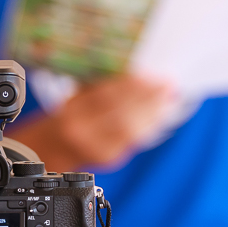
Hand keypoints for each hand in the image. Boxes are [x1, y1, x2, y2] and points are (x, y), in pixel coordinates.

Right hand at [47, 75, 176, 169]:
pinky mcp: (109, 159)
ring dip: (153, 112)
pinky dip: (150, 125)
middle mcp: (81, 131)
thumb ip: (102, 82)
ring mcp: (95, 148)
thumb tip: (137, 67)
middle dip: (148, 98)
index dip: (129, 86)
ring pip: (129, 130)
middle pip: (120, 115)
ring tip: (168, 97)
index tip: (150, 74)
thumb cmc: (74, 112)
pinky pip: (133, 141)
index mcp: (71, 110)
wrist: (59, 146)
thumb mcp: (79, 94)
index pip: (103, 97)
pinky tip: (161, 113)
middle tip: (168, 84)